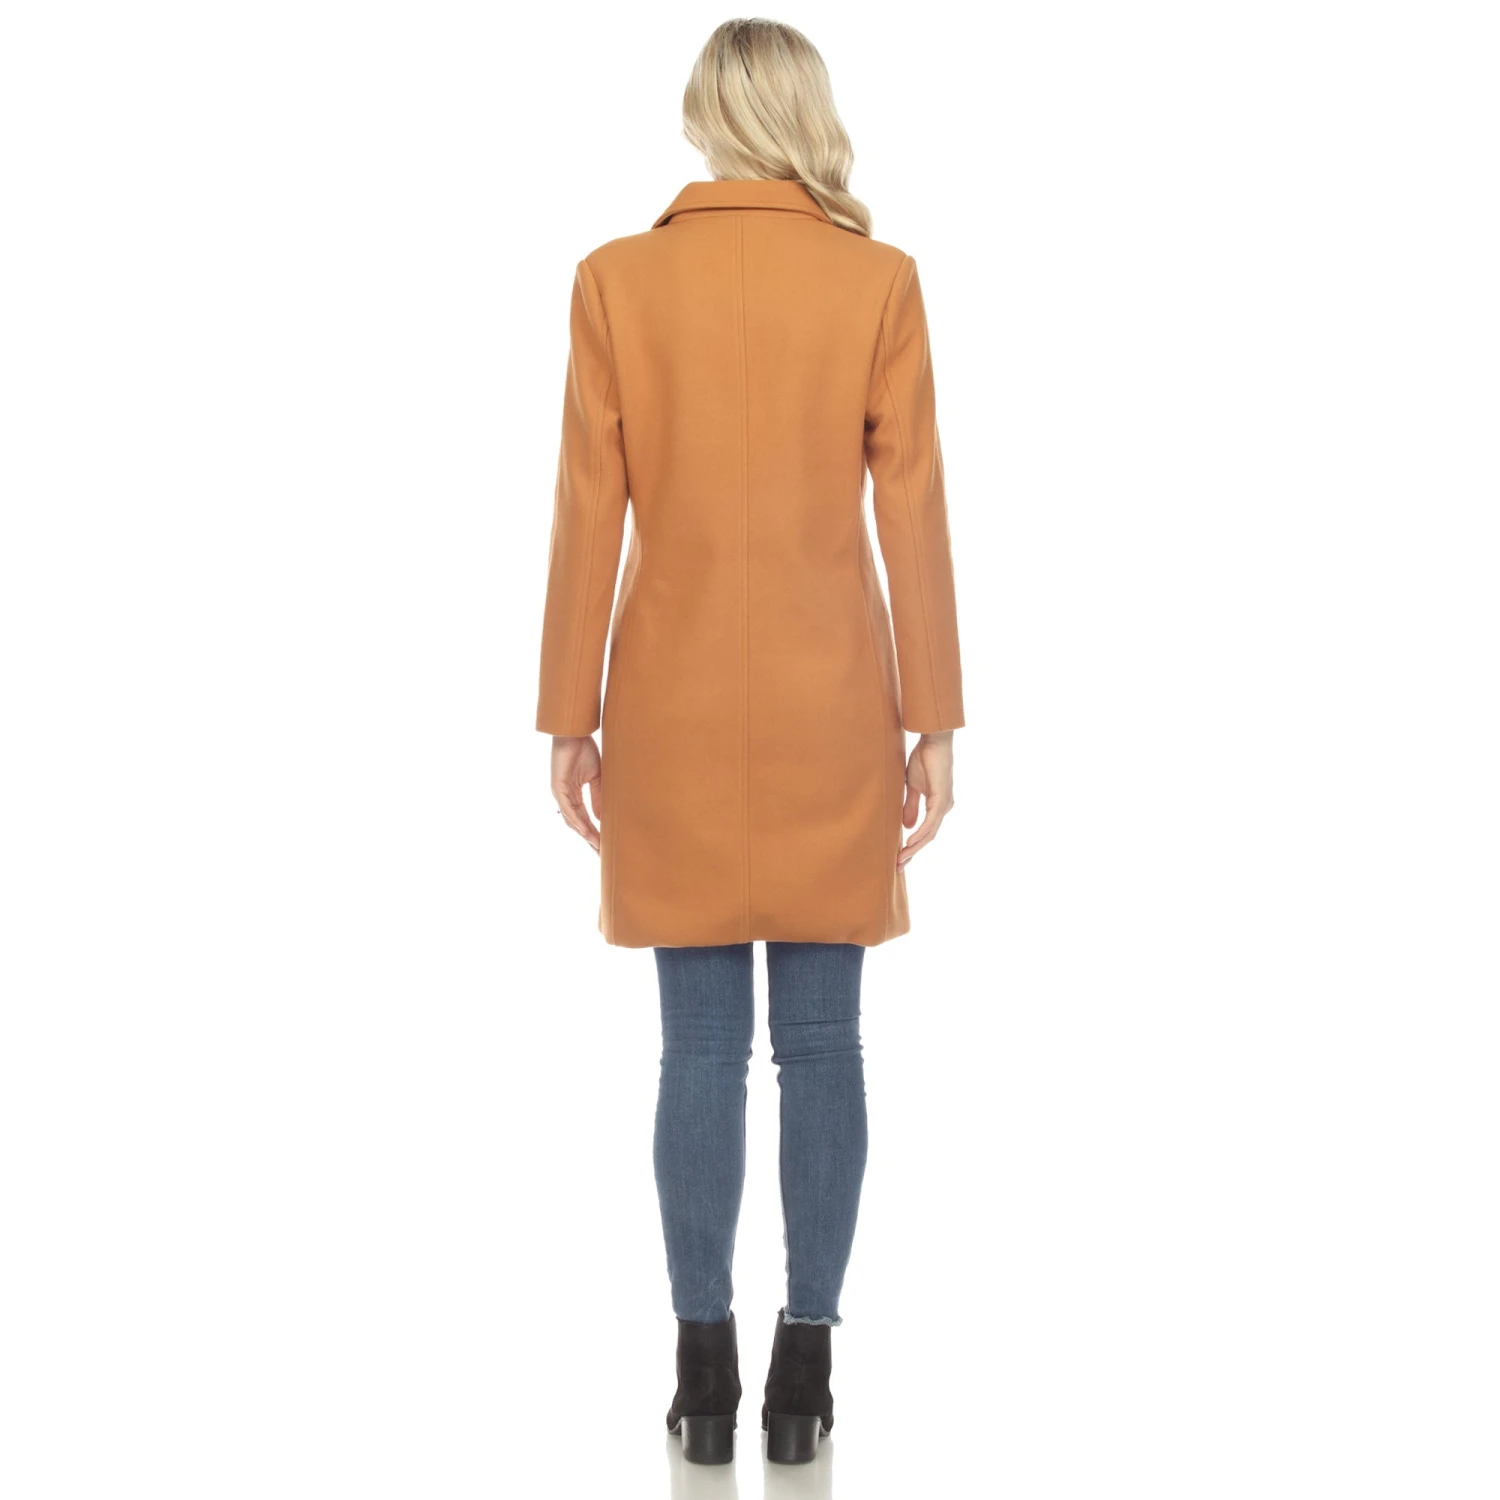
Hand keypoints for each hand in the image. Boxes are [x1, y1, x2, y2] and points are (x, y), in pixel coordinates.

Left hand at [550, 734, 602, 852]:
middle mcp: (565, 797)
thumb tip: (601, 818)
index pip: (584, 818)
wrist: (575, 732)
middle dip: (589, 839)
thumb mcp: (596, 777)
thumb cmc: (584, 750)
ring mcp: (560, 793)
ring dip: (584, 834)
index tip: (605, 845)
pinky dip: (576, 820)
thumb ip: (597, 797)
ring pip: (571, 819)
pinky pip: (567, 808)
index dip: (594, 832)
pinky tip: (584, 830)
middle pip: (577, 824)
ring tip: (595, 846)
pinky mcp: (558, 787)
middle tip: (600, 854)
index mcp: (573, 794)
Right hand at [900, 731, 954, 867]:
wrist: (933, 741)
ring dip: (915, 847)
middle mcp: (944, 808)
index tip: (899, 857)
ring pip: (930, 833)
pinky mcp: (942, 799)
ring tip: (901, 859)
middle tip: (898, 867)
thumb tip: (906, 827)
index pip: (925, 832)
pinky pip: (931, 822)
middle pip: (928, 837)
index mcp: (938, 806)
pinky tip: (910, 842)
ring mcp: (944, 805)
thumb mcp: (912, 787)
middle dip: (913, 853)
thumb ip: (910, 806)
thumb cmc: (924, 759)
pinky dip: (920, 834)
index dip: (913, 846)